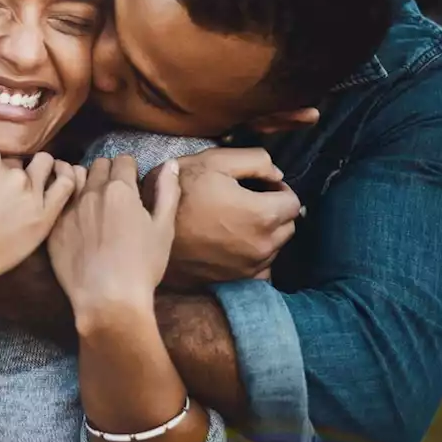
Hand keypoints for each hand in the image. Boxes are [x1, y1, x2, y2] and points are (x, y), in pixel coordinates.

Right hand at [0, 126, 77, 292]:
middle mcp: (11, 172)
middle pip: (19, 162)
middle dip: (11, 173)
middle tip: (1, 194)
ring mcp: (30, 194)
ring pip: (44, 167)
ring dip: (40, 170)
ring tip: (31, 185)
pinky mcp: (43, 217)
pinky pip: (66, 186)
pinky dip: (67, 176)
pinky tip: (64, 177)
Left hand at [49, 155, 180, 315]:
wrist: (108, 299)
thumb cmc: (142, 265)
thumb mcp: (164, 228)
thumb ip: (167, 192)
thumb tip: (171, 164)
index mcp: (120, 190)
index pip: (123, 160)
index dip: (130, 169)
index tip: (132, 182)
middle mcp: (91, 193)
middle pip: (98, 166)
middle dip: (108, 173)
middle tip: (116, 192)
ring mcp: (69, 209)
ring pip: (74, 179)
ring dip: (85, 183)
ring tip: (93, 201)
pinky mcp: (54, 227)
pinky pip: (58, 203)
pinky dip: (68, 204)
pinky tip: (77, 220)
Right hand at [141, 148, 300, 288]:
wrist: (148, 233)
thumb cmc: (180, 194)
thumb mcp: (214, 161)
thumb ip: (256, 161)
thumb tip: (277, 174)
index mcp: (263, 214)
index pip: (293, 201)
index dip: (277, 189)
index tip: (259, 186)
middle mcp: (264, 245)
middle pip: (288, 225)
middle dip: (274, 211)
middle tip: (247, 201)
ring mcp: (250, 266)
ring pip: (275, 247)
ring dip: (264, 233)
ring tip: (235, 221)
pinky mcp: (236, 280)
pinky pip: (260, 269)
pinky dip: (254, 257)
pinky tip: (234, 245)